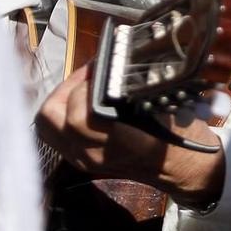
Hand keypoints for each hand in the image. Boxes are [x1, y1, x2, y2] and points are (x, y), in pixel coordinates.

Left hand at [35, 69, 226, 209]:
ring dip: (60, 100)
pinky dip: (62, 113)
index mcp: (119, 143)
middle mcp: (95, 154)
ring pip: (47, 126)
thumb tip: (109, 61)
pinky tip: (84, 102)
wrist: (184, 170)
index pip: (77, 116)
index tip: (100, 69)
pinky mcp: (81, 161)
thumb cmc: (181, 135)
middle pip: (50, 118)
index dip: (83, 85)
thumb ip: (133, 87)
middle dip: (65, 88)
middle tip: (88, 76)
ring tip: (83, 86)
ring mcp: (84, 160)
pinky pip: (56, 134)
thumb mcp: (165, 105)